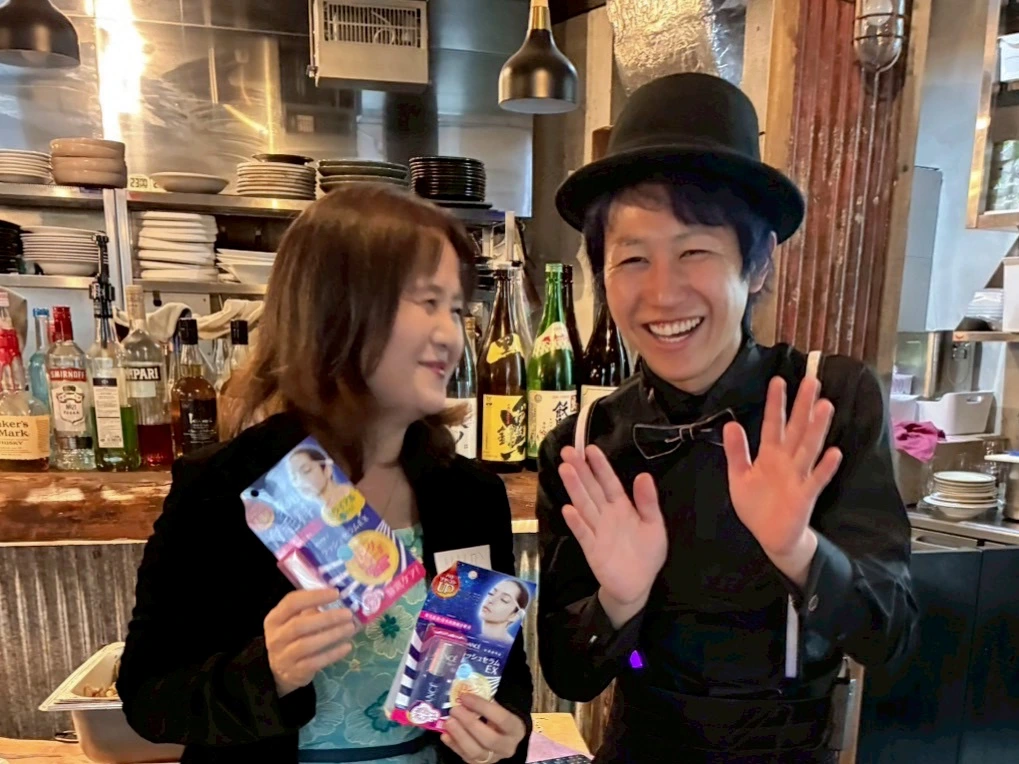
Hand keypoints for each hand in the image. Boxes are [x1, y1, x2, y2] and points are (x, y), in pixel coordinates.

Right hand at [264, 589, 356, 696]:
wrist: (279, 671)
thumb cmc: (291, 638)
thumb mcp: (292, 621)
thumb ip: (309, 609)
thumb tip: (338, 596)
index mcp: (274, 619)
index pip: (291, 603)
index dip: (314, 596)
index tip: (336, 593)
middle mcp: (276, 637)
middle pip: (299, 625)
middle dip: (326, 618)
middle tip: (348, 613)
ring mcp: (284, 656)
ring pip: (307, 644)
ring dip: (332, 635)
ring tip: (350, 627)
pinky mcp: (295, 672)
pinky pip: (316, 662)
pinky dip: (333, 654)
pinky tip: (347, 646)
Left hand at [442, 693, 526, 763]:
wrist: (504, 734)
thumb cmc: (501, 714)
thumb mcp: (501, 705)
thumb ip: (488, 699)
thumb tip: (466, 690)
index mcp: (516, 729)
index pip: (501, 718)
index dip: (481, 707)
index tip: (465, 697)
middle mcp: (507, 747)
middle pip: (489, 739)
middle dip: (469, 723)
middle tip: (454, 710)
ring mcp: (493, 758)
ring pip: (475, 752)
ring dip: (459, 736)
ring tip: (448, 722)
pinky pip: (466, 758)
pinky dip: (454, 746)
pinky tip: (445, 735)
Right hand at [558, 445, 666, 622]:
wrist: (637, 584)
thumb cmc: (647, 553)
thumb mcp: (654, 525)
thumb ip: (648, 502)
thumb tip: (643, 475)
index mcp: (622, 507)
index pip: (609, 482)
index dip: (600, 466)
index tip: (590, 449)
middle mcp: (606, 515)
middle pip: (592, 489)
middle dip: (580, 470)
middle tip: (568, 451)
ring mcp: (597, 530)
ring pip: (584, 505)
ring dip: (575, 488)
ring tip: (565, 469)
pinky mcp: (592, 548)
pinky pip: (584, 533)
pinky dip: (576, 522)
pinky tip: (569, 509)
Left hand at [722, 376, 841, 566]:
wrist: (770, 536)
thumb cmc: (756, 504)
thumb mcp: (739, 476)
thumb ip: (736, 452)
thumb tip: (730, 424)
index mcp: (769, 454)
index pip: (773, 424)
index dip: (775, 403)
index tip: (778, 381)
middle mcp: (786, 460)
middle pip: (796, 429)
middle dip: (803, 406)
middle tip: (812, 380)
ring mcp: (798, 477)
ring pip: (809, 448)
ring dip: (817, 428)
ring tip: (825, 406)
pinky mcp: (805, 496)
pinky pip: (816, 480)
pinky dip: (825, 467)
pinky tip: (835, 453)